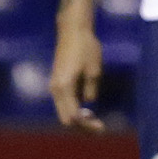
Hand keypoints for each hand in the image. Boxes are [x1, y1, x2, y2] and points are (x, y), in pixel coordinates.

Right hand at [49, 16, 104, 130]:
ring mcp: (54, 86)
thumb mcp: (94, 70)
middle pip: (65, 119)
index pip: (73, 116)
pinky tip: (87, 110)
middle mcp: (55, 89)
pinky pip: (63, 103)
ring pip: (63, 112)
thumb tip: (88, 103)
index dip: (87, 126)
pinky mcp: (57, 82)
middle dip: (81, 126)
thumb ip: (90, 89)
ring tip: (95, 120)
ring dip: (78, 119)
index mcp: (64, 87)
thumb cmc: (86, 47)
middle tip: (99, 128)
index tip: (102, 128)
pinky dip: (74, 110)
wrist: (72, 30)